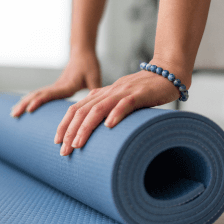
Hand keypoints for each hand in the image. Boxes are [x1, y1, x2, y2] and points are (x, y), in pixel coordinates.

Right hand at [10, 49, 100, 116]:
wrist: (82, 52)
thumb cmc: (89, 64)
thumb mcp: (95, 77)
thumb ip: (96, 90)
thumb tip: (99, 105)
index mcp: (67, 85)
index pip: (50, 94)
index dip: (40, 101)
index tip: (30, 109)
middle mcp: (58, 86)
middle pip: (38, 95)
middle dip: (25, 104)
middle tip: (14, 115)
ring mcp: (55, 86)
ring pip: (36, 94)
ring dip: (24, 102)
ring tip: (13, 113)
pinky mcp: (56, 87)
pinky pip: (40, 94)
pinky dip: (30, 99)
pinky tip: (24, 105)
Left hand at [55, 61, 190, 155]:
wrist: (167, 73)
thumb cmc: (144, 90)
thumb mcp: (121, 99)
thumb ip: (109, 109)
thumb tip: (99, 128)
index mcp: (102, 94)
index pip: (76, 108)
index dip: (65, 125)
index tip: (57, 142)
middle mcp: (109, 92)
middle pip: (83, 110)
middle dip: (70, 131)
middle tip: (63, 150)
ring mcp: (123, 92)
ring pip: (99, 109)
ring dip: (86, 127)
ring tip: (78, 144)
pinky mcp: (139, 94)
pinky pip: (125, 104)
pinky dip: (116, 114)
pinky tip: (109, 126)